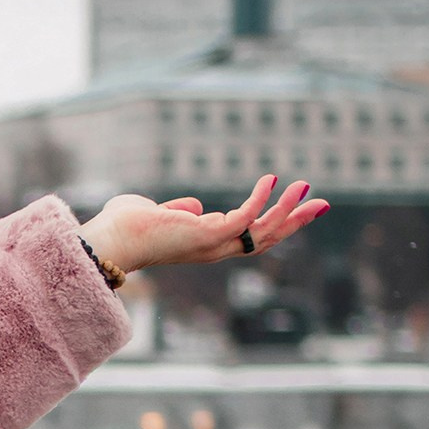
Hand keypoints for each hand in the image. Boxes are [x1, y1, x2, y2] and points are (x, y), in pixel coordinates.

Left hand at [80, 175, 328, 275]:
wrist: (107, 242)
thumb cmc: (124, 228)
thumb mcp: (158, 213)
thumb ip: (179, 209)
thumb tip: (195, 207)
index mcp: (205, 244)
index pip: (247, 236)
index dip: (272, 222)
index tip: (293, 206)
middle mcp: (213, 249)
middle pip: (265, 239)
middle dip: (294, 221)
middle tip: (321, 204)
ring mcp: (212, 245)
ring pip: (262, 232)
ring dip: (287, 210)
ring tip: (307, 187)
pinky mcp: (207, 236)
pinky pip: (244, 218)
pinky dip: (261, 200)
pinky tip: (272, 179)